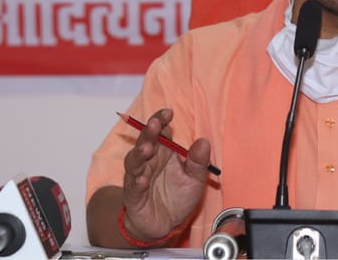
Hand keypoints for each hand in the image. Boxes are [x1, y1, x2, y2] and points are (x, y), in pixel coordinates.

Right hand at [122, 108, 209, 240]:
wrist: (165, 225)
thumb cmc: (178, 197)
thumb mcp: (195, 179)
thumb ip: (198, 161)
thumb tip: (204, 141)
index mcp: (164, 152)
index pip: (160, 130)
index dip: (161, 120)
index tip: (168, 112)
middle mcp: (149, 161)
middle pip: (145, 140)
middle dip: (149, 131)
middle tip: (155, 124)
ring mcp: (138, 176)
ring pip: (134, 161)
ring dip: (140, 154)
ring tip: (147, 149)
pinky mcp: (134, 195)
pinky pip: (133, 186)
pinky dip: (137, 181)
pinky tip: (143, 179)